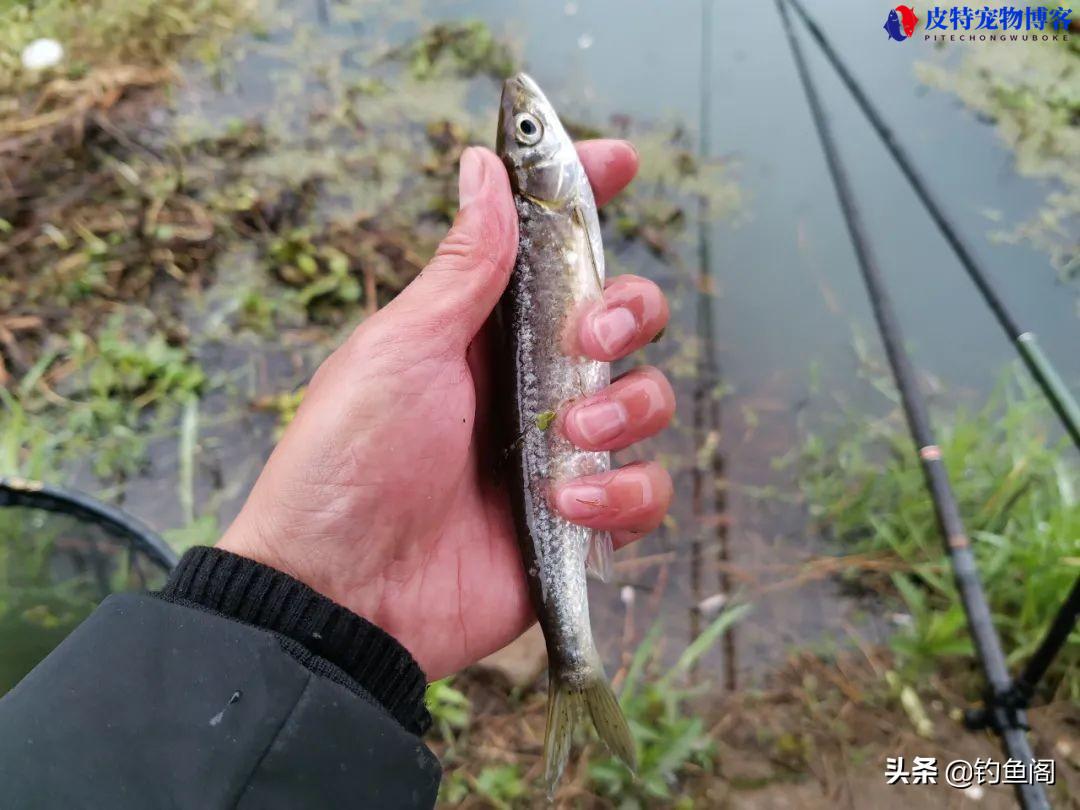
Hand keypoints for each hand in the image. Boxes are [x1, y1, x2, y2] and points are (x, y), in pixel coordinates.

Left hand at [218, 142, 674, 679]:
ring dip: (623, 410)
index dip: (588, 199)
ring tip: (563, 442)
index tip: (620, 160)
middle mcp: (532, 383)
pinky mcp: (579, 522)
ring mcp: (560, 452)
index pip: (553, 249)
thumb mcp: (403, 346)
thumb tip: (482, 167)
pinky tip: (566, 505)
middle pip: (626, 317)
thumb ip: (464, 264)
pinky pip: (647, 492)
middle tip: (588, 335)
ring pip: (650, 400)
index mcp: (484, 331)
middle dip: (628, 311)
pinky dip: (622, 497)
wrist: (343, 593)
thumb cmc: (350, 461)